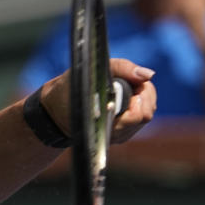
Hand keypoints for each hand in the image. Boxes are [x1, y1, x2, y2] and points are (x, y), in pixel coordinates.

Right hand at [38, 58, 155, 143]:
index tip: (127, 81)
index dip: (140, 93)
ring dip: (139, 98)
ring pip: (145, 115)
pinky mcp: (122, 133)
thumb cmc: (70, 89)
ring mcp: (120, 135)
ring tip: (123, 87)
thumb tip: (148, 74)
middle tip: (127, 81)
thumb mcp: (90, 70)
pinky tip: (122, 96)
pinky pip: (139, 117)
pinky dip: (135, 103)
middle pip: (147, 113)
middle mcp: (117, 134)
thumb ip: (122, 69)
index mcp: (109, 122)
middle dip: (142, 93)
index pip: (142, 113)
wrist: (55, 110)